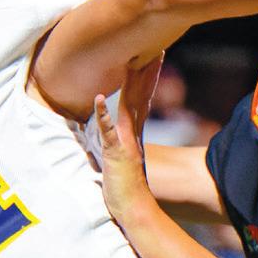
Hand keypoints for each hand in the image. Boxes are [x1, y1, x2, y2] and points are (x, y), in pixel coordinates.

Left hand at [93, 55, 164, 226]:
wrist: (135, 210)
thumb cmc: (126, 190)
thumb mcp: (123, 161)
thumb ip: (120, 144)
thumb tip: (116, 134)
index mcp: (134, 134)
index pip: (143, 99)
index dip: (149, 77)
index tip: (154, 56)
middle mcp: (132, 134)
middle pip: (141, 96)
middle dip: (148, 71)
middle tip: (158, 47)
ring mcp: (125, 142)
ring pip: (128, 106)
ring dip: (131, 84)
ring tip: (135, 61)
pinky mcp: (116, 153)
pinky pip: (108, 131)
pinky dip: (103, 115)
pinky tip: (99, 98)